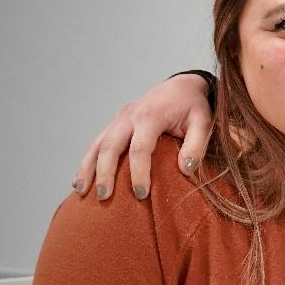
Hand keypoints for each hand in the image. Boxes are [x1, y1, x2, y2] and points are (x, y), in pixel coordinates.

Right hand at [74, 74, 213, 199]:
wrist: (182, 86)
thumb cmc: (194, 106)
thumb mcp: (204, 121)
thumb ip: (197, 145)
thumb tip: (185, 170)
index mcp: (150, 116)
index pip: (140, 148)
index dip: (139, 173)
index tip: (142, 195)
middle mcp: (128, 116)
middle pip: (110, 147)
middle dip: (105, 173)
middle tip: (105, 197)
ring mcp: (118, 119)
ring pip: (97, 145)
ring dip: (87, 169)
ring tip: (81, 192)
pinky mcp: (115, 124)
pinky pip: (96, 143)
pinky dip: (87, 162)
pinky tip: (80, 181)